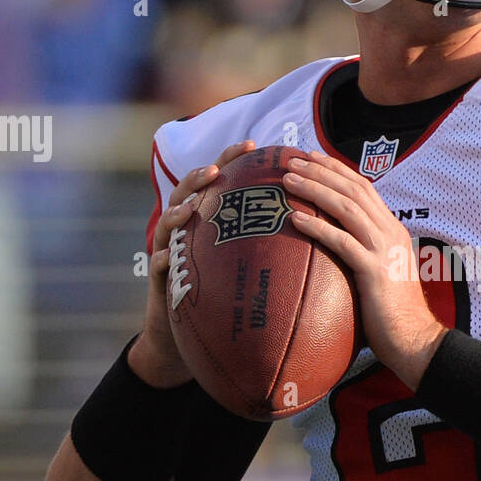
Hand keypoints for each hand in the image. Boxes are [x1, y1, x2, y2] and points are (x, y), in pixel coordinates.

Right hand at [129, 140, 256, 386]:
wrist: (193, 335)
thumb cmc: (230, 297)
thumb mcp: (255, 265)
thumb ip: (277, 241)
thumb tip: (323, 223)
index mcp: (213, 220)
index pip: (223, 182)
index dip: (233, 159)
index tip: (253, 145)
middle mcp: (188, 229)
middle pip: (188, 192)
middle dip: (199, 177)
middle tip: (215, 171)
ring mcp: (170, 251)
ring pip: (167, 224)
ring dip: (177, 213)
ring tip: (191, 208)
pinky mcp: (160, 279)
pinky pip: (157, 266)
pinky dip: (160, 260)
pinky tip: (165, 259)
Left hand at [282, 150, 446, 388]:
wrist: (415, 338)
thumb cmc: (393, 313)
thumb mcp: (380, 272)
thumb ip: (364, 252)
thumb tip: (337, 246)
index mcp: (392, 230)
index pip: (364, 188)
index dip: (336, 169)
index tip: (311, 158)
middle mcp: (390, 232)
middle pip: (353, 190)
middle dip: (321, 170)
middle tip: (291, 160)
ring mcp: (384, 249)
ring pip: (346, 208)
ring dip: (315, 189)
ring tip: (288, 181)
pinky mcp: (374, 270)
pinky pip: (341, 241)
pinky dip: (317, 226)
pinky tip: (295, 219)